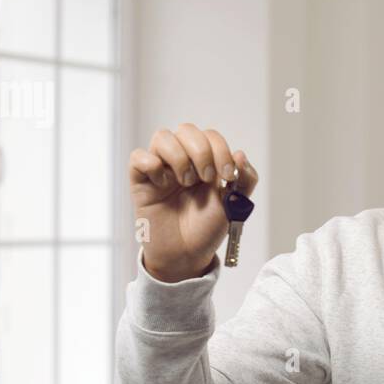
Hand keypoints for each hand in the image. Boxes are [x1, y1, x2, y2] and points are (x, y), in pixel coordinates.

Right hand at [128, 123, 258, 282]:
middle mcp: (182, 160)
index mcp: (205, 162)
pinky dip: (152, 164)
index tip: (226, 176)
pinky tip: (162, 184)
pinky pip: (138, 157)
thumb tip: (240, 154)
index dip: (221, 150)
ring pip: (162, 136)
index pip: (210, 136)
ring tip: (186, 182)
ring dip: (178, 157)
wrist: (186, 254)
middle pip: (186, 129)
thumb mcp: (234, 205)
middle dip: (202, 151)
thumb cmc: (207, 229)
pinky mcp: (141, 181)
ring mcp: (160, 169)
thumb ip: (245, 180)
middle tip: (207, 178)